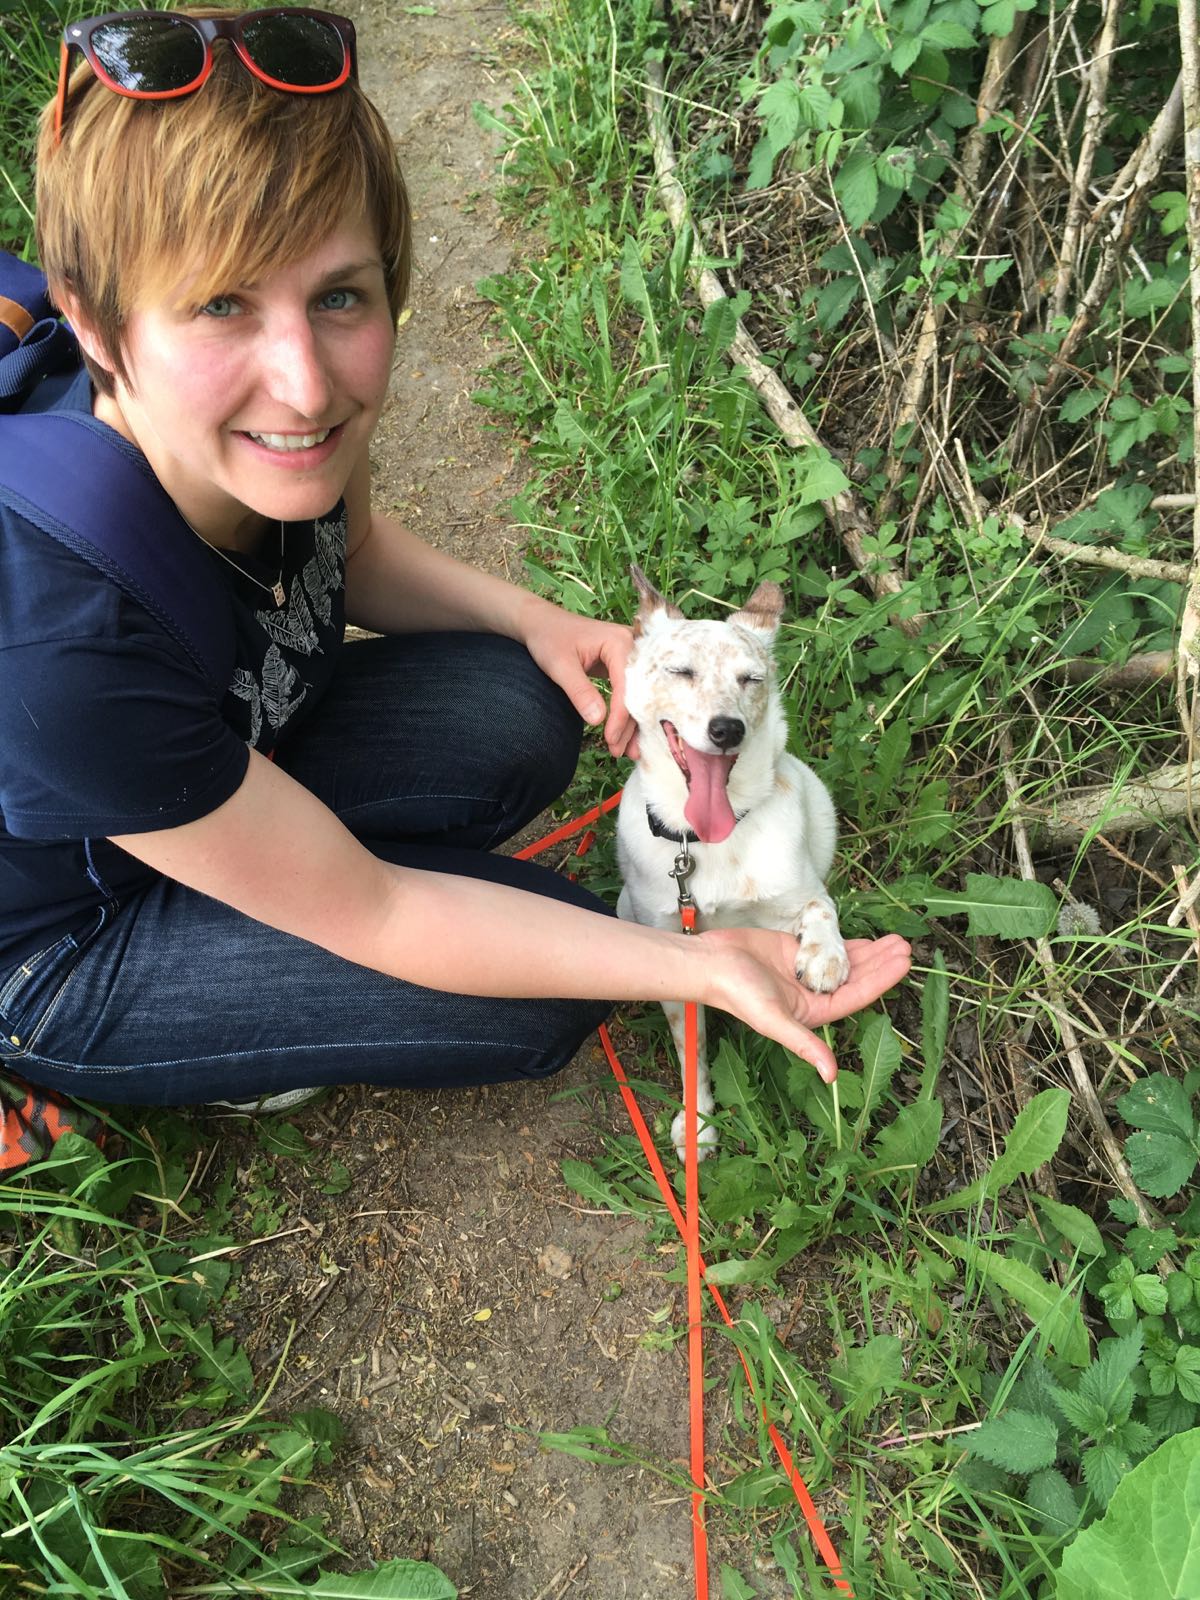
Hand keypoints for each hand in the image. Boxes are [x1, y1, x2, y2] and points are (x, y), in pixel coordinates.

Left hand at [520, 602, 638, 758]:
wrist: (543, 623)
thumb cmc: (549, 638)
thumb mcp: (560, 666)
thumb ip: (579, 691)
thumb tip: (598, 721)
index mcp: (620, 642)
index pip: (628, 685)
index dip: (620, 716)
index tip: (610, 740)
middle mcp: (633, 647)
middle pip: (639, 693)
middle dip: (629, 725)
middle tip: (618, 753)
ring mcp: (632, 656)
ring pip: (638, 696)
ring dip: (630, 725)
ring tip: (622, 752)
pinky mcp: (625, 666)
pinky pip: (631, 692)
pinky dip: (626, 714)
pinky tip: (624, 737)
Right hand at [698, 930, 911, 1081]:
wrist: (710, 963)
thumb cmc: (737, 994)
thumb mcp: (774, 1021)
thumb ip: (804, 1045)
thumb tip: (832, 1075)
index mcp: (812, 1013)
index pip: (856, 996)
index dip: (881, 980)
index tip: (903, 963)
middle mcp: (812, 994)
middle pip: (856, 978)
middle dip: (881, 963)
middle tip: (906, 946)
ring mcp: (805, 971)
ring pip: (845, 962)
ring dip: (870, 951)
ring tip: (895, 939)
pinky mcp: (794, 950)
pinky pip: (826, 946)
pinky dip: (845, 941)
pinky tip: (865, 936)